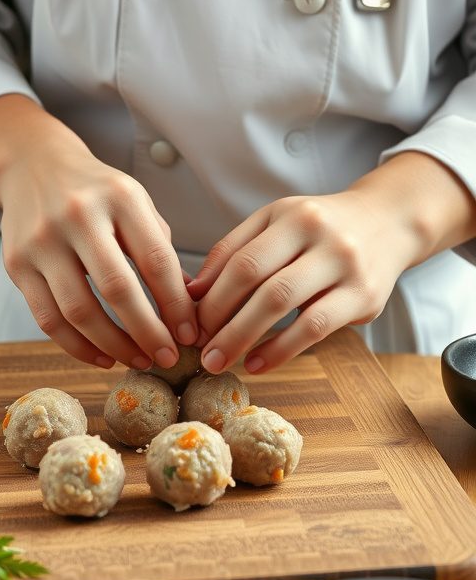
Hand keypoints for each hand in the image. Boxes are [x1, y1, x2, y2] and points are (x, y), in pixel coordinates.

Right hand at [0, 96, 197, 366]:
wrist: (31, 165)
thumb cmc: (97, 193)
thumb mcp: (136, 203)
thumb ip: (160, 251)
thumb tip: (188, 309)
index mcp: (120, 197)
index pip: (155, 260)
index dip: (175, 304)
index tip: (190, 334)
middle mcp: (78, 215)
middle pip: (117, 288)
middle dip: (147, 332)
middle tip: (168, 358)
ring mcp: (42, 240)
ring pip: (79, 310)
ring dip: (113, 346)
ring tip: (138, 360)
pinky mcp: (16, 264)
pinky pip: (48, 318)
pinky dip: (77, 346)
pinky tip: (102, 357)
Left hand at [189, 153, 475, 372]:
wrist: (389, 222)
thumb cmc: (320, 228)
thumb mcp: (276, 222)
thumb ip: (234, 250)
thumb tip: (192, 292)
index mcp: (292, 216)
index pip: (242, 260)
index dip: (212, 296)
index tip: (191, 323)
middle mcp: (321, 236)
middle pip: (261, 283)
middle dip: (223, 322)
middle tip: (201, 351)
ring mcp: (346, 266)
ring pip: (288, 306)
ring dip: (247, 339)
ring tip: (221, 361)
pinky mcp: (365, 297)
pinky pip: (316, 328)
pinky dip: (281, 350)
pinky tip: (257, 363)